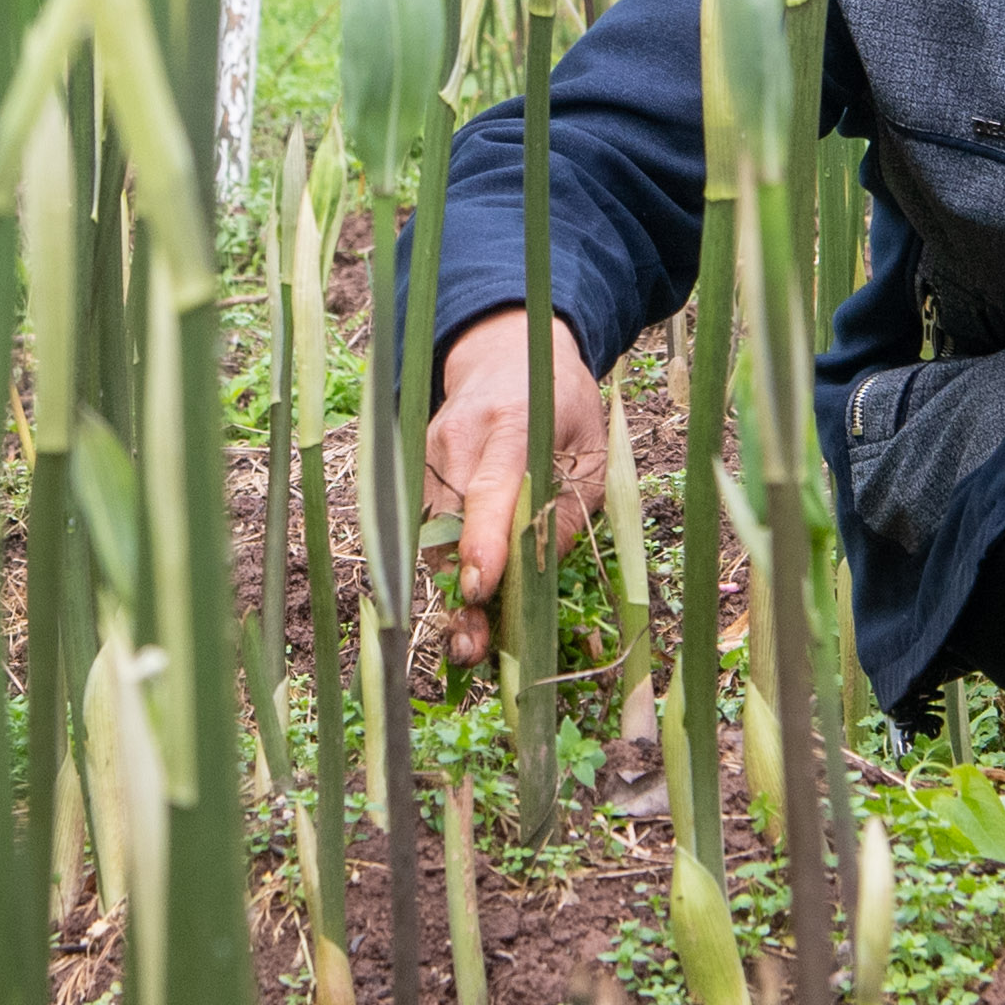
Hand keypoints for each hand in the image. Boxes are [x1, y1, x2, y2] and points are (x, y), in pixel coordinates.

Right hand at [421, 314, 609, 663]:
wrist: (504, 354)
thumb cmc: (560, 404)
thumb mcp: (590, 450)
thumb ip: (569, 508)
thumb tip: (538, 573)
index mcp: (513, 423)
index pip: (490, 487)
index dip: (483, 541)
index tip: (479, 588)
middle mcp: (457, 437)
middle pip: (451, 524)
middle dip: (462, 591)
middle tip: (474, 649)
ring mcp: (428, 453)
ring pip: (432, 536)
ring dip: (451, 591)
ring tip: (473, 643)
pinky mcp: (415, 471)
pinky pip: (427, 530)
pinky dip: (446, 568)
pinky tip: (468, 604)